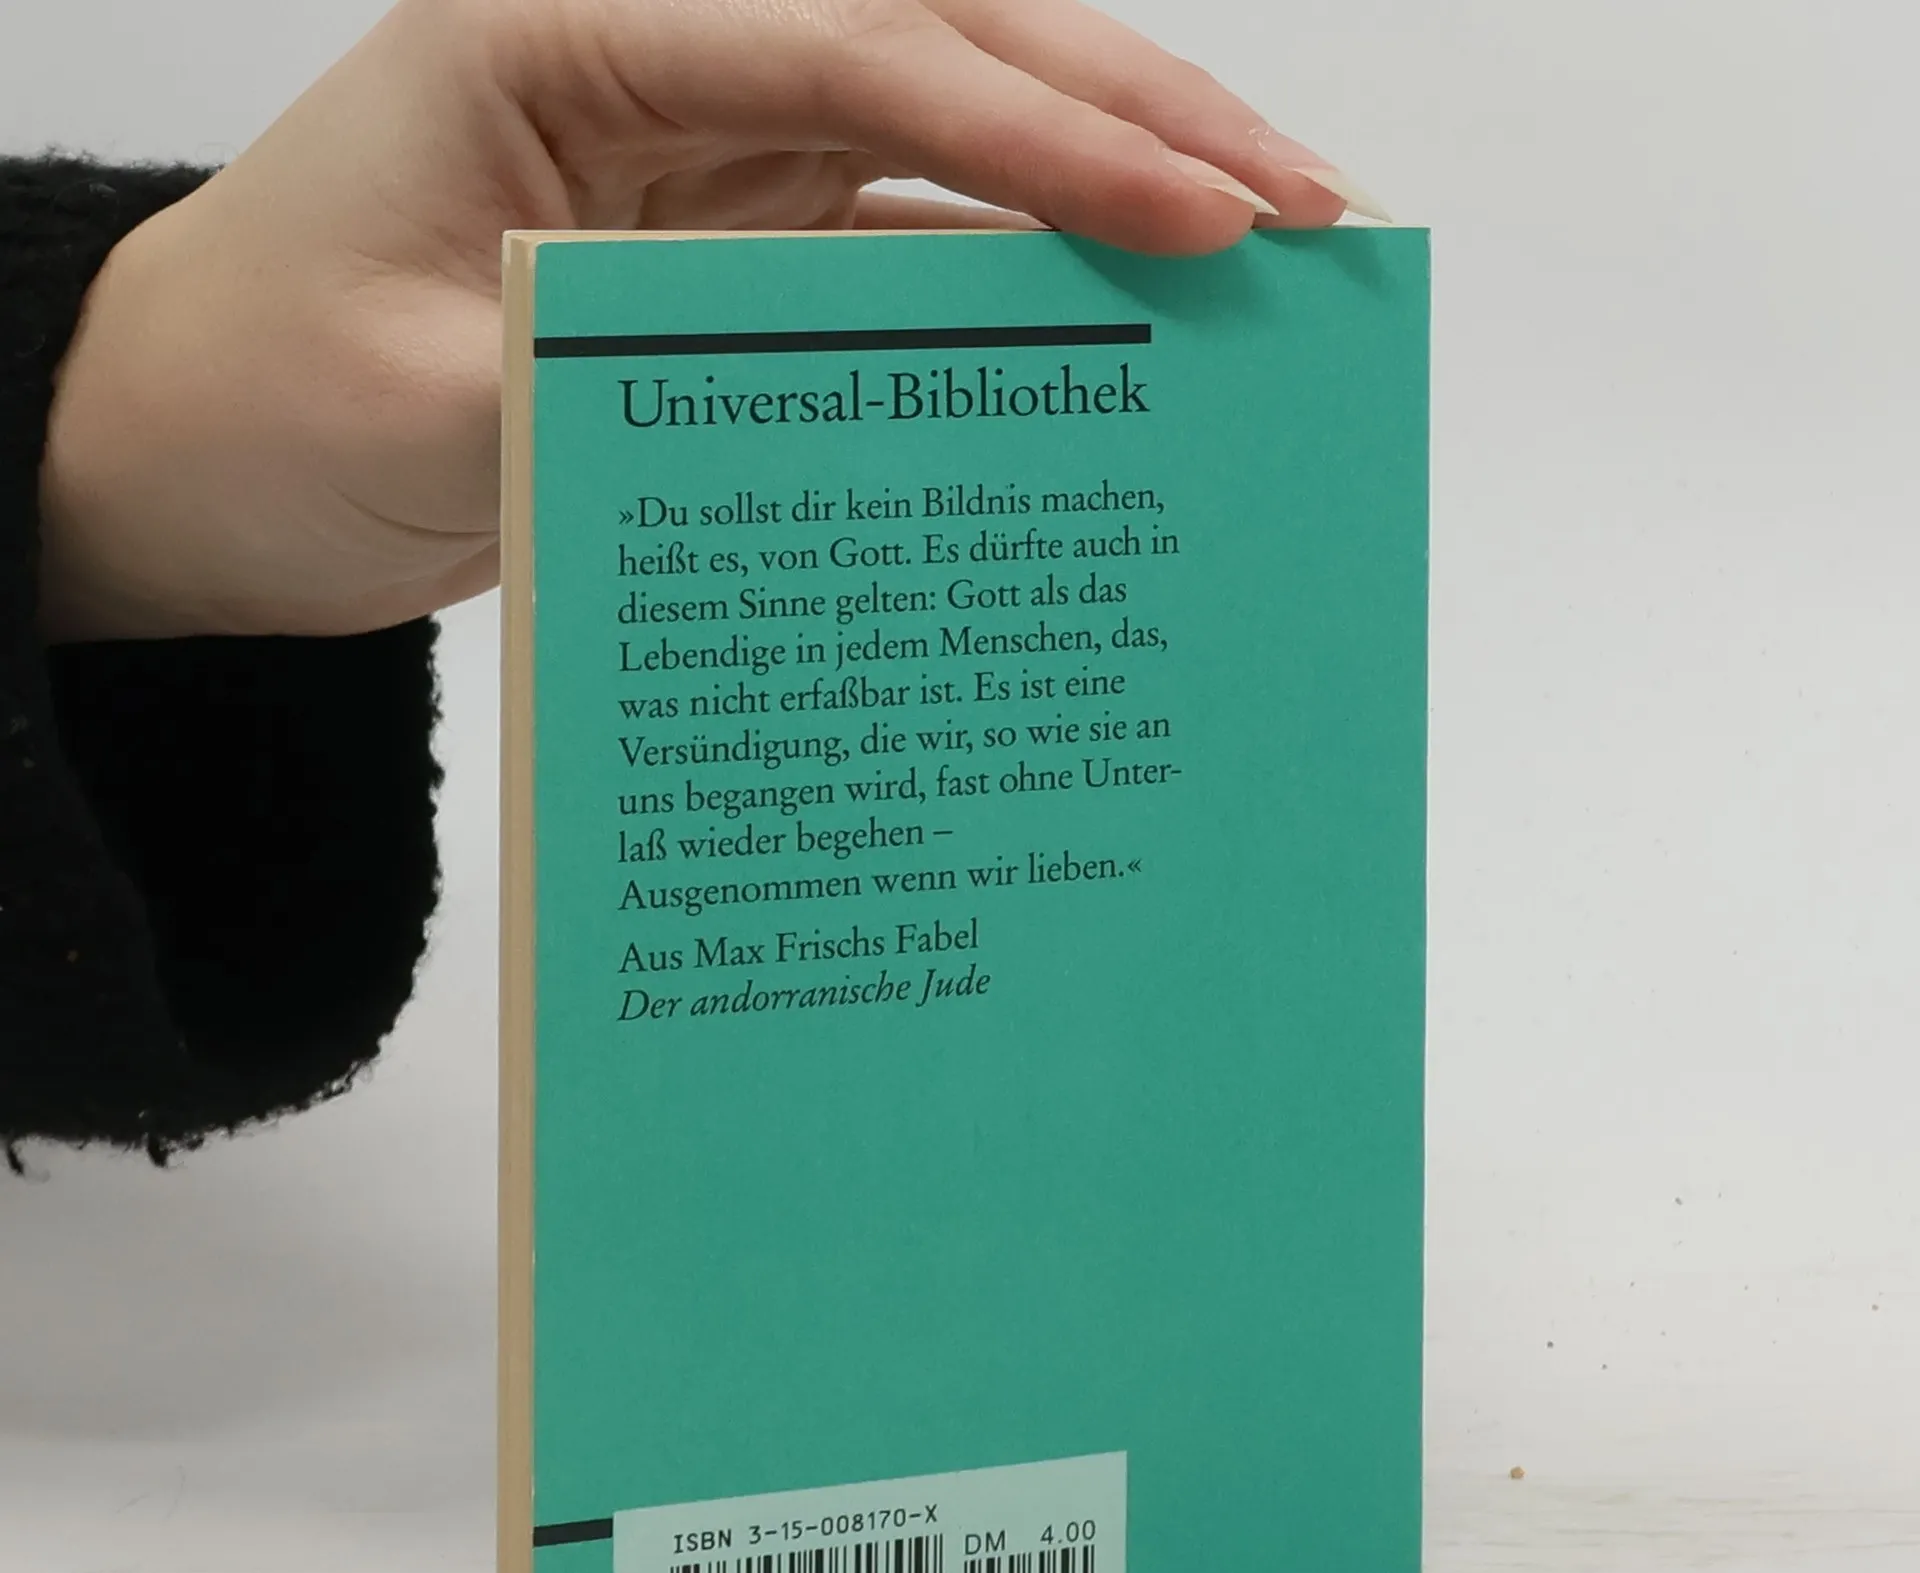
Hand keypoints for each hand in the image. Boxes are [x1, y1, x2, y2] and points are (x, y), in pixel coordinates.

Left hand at [38, 0, 1376, 641]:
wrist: (197, 461)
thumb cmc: (260, 401)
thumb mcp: (428, 401)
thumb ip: (635, 378)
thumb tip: (849, 409)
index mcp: (567, 27)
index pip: (860, 43)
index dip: (1049, 128)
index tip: (1203, 216)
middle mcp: (658, 56)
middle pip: (947, 44)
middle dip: (1137, 116)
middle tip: (1308, 204)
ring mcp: (708, 152)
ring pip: (953, 131)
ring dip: (1108, 188)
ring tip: (1264, 253)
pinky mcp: (731, 248)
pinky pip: (906, 238)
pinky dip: (1018, 275)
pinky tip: (1120, 322)